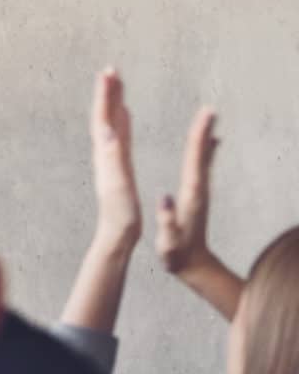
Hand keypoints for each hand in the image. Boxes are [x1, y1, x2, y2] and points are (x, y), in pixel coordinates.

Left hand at [60, 69, 141, 332]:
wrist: (116, 237)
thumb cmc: (119, 214)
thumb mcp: (118, 184)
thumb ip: (112, 156)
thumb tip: (106, 129)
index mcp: (105, 156)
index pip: (103, 119)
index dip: (106, 96)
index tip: (109, 72)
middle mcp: (104, 154)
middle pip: (104, 117)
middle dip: (107, 93)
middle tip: (112, 69)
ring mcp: (109, 160)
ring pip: (110, 124)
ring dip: (113, 103)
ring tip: (116, 85)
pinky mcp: (116, 167)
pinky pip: (118, 136)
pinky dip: (120, 121)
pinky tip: (124, 116)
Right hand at [156, 107, 218, 274]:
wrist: (194, 265)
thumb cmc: (177, 254)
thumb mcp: (169, 242)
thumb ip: (167, 221)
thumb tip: (163, 198)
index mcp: (191, 195)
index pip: (195, 161)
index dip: (199, 137)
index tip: (205, 117)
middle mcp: (199, 189)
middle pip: (203, 154)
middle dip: (204, 130)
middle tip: (209, 108)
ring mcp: (200, 190)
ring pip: (204, 157)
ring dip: (205, 135)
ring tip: (209, 116)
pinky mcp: (198, 193)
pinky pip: (202, 164)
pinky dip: (205, 148)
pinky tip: (210, 140)